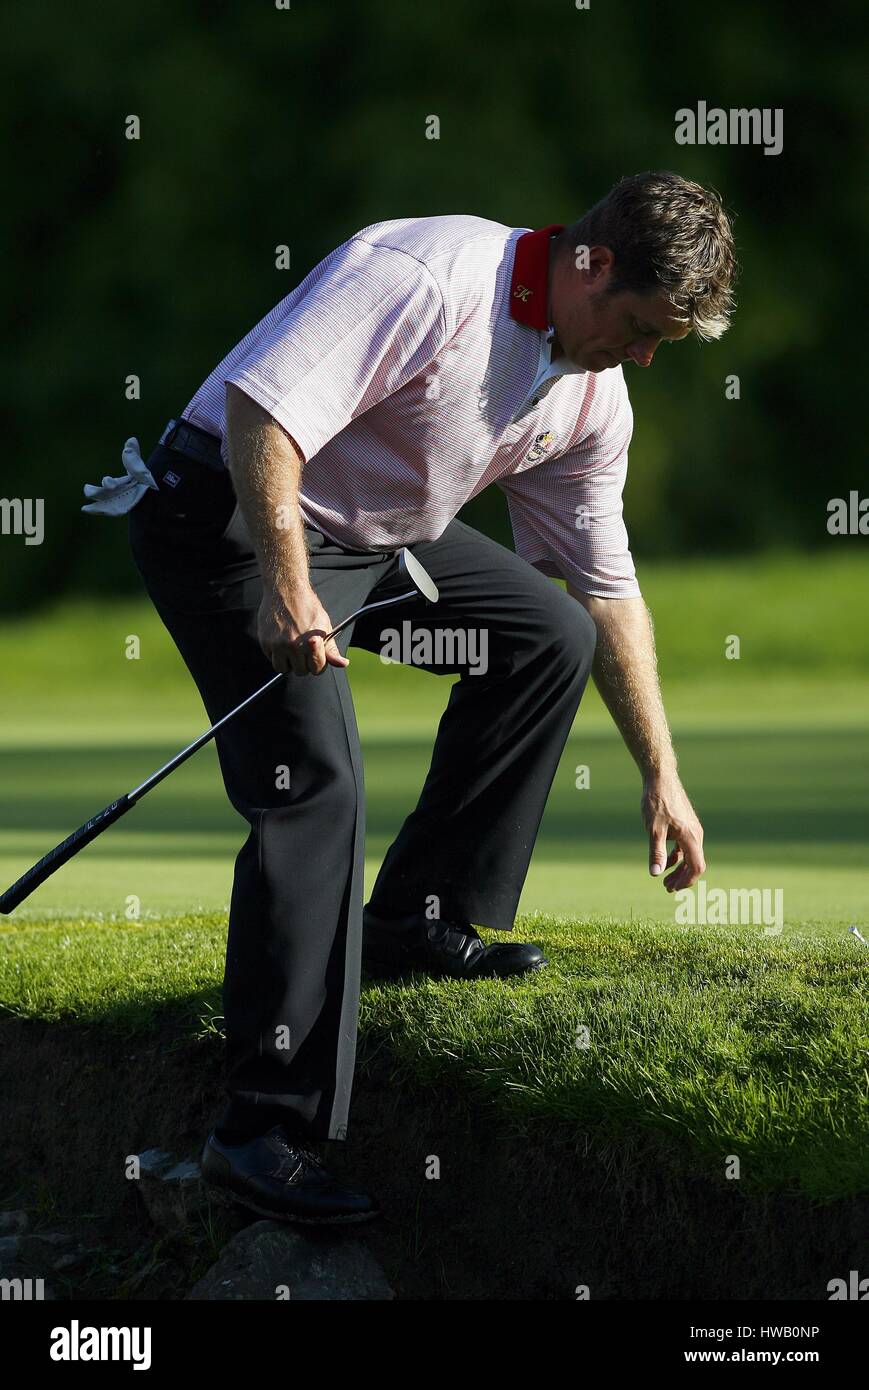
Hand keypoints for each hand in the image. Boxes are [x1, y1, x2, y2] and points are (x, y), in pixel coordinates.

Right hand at [257, 586, 349, 676]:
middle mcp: (293, 646)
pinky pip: (270, 658)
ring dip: (287, 662)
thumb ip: (331, 649)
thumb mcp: (325, 627)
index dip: (317, 663)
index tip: (314, 655)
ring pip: (282, 668)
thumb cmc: (308, 607)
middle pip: (300, 671)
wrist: (286, 590)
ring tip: (290, 647)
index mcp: (312, 644)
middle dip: (302, 663)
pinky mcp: (265, 641)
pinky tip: (280, 639)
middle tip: (302, 648)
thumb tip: (343, 664)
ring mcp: (277, 644)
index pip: (316, 669)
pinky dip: (275, 653)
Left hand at [642, 771, 705, 892]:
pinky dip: (677, 856)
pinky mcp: (686, 825)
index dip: (686, 881)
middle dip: (682, 878)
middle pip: (695, 863)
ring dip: (679, 869)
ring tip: (664, 879)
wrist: (660, 779)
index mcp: (691, 837)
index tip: (673, 888)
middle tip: (667, 888)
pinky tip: (665, 861)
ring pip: (690, 856)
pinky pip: (685, 846)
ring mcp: (692, 829)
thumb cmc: (657, 802)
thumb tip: (656, 874)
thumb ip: (656, 853)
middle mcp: (696, 834)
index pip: (696, 867)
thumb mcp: (653, 830)